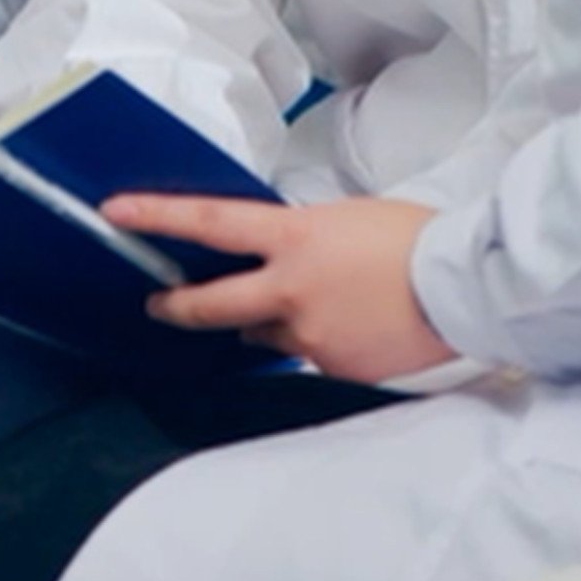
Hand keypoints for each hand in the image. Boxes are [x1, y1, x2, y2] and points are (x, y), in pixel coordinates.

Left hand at [105, 193, 453, 383]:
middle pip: (211, 303)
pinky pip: (310, 355)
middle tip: (157, 303)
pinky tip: (356, 325)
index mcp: (294, 238)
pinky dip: (321, 341)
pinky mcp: (334, 368)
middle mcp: (291, 290)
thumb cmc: (414, 239)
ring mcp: (310, 335)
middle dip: (176, 305)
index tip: (115, 213)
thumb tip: (278, 258)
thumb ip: (300, 241)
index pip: (209, 223)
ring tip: (323, 303)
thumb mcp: (345, 220)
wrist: (466, 287)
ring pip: (266, 333)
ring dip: (273, 322)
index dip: (157, 218)